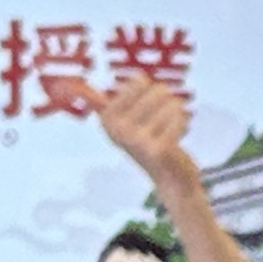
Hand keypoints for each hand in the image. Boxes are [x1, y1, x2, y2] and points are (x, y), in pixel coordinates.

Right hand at [78, 76, 197, 188]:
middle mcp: (117, 129)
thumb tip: (78, 89)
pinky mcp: (158, 149)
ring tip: (168, 132)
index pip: (139, 81)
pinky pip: (180, 117)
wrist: (170, 180)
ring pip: (172, 102)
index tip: (146, 112)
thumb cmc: (150, 143)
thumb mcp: (124, 122)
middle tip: (161, 124)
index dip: (150, 92)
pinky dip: (183, 124)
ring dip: (177, 115)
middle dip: (167, 103)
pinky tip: (176, 139)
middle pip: (158, 90)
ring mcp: (136, 140)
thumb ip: (103, 104)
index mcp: (107, 118)